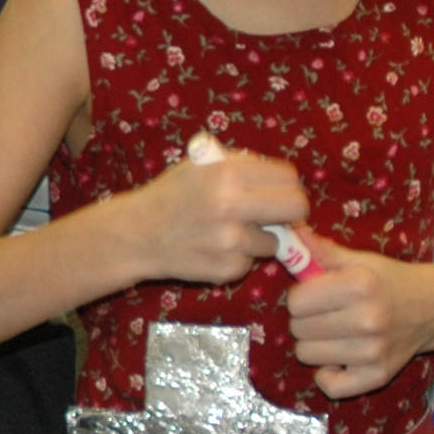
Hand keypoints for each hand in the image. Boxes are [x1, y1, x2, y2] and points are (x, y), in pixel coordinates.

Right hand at [126, 143, 307, 283]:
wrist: (137, 235)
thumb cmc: (170, 195)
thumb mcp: (200, 165)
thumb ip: (240, 165)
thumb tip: (283, 179)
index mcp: (227, 172)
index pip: (289, 177)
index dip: (285, 184)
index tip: (276, 191)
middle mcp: (232, 205)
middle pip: (297, 208)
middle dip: (290, 212)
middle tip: (276, 215)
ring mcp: (231, 241)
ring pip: (276, 241)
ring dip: (260, 238)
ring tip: (231, 232)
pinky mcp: (228, 269)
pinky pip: (251, 261)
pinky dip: (239, 257)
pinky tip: (215, 249)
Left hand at [284, 237, 433, 398]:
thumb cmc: (391, 280)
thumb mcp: (361, 260)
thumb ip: (322, 251)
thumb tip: (290, 234)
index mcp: (359, 285)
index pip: (296, 301)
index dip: (301, 296)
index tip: (315, 295)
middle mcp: (367, 320)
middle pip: (298, 329)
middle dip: (305, 320)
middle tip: (324, 314)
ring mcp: (373, 352)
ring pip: (307, 355)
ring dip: (314, 345)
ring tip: (333, 334)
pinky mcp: (378, 376)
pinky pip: (331, 387)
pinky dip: (329, 376)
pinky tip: (338, 360)